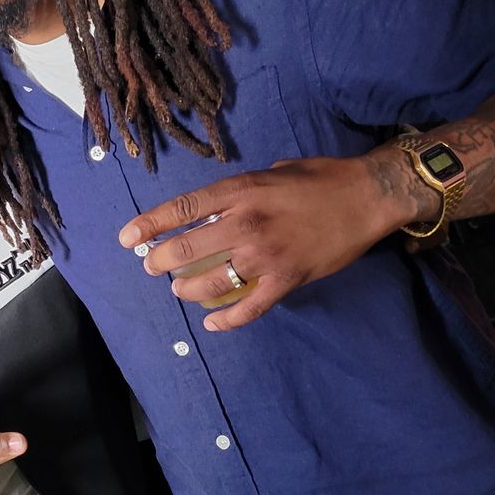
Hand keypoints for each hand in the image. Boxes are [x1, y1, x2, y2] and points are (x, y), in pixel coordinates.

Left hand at [117, 154, 420, 330]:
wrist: (367, 196)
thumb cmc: (322, 177)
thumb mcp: (274, 171)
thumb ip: (243, 190)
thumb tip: (220, 206)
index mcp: (241, 190)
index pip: (182, 209)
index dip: (149, 224)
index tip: (127, 238)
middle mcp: (246, 222)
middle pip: (188, 248)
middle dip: (162, 261)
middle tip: (153, 267)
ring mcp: (266, 254)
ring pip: (212, 281)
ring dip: (188, 290)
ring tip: (179, 291)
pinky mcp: (287, 278)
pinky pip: (250, 306)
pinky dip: (228, 319)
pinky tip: (212, 324)